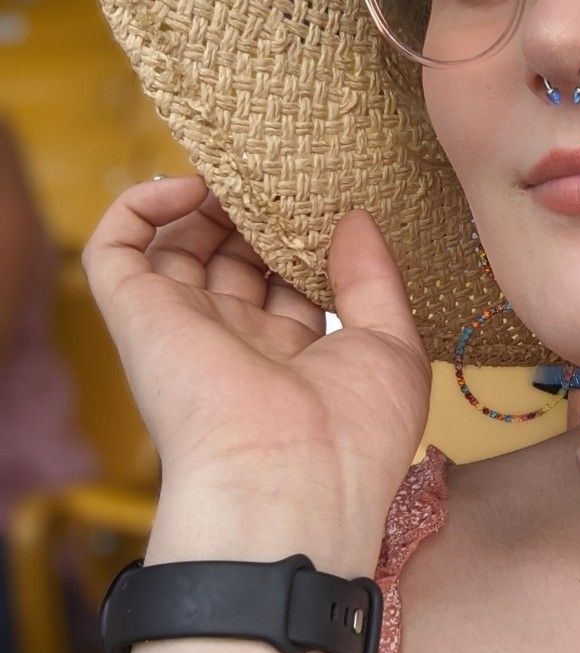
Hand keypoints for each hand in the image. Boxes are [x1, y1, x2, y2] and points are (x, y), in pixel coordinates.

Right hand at [81, 174, 434, 521]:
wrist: (287, 483)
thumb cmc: (353, 434)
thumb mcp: (391, 348)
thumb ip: (373, 279)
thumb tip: (355, 218)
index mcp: (294, 361)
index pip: (292, 286)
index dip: (307, 240)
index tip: (331, 200)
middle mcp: (236, 344)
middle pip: (234, 261)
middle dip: (258, 214)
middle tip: (285, 174)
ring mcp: (185, 327)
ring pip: (177, 247)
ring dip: (204, 201)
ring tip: (243, 170)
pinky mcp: (137, 315)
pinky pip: (115, 248)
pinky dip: (142, 206)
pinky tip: (190, 187)